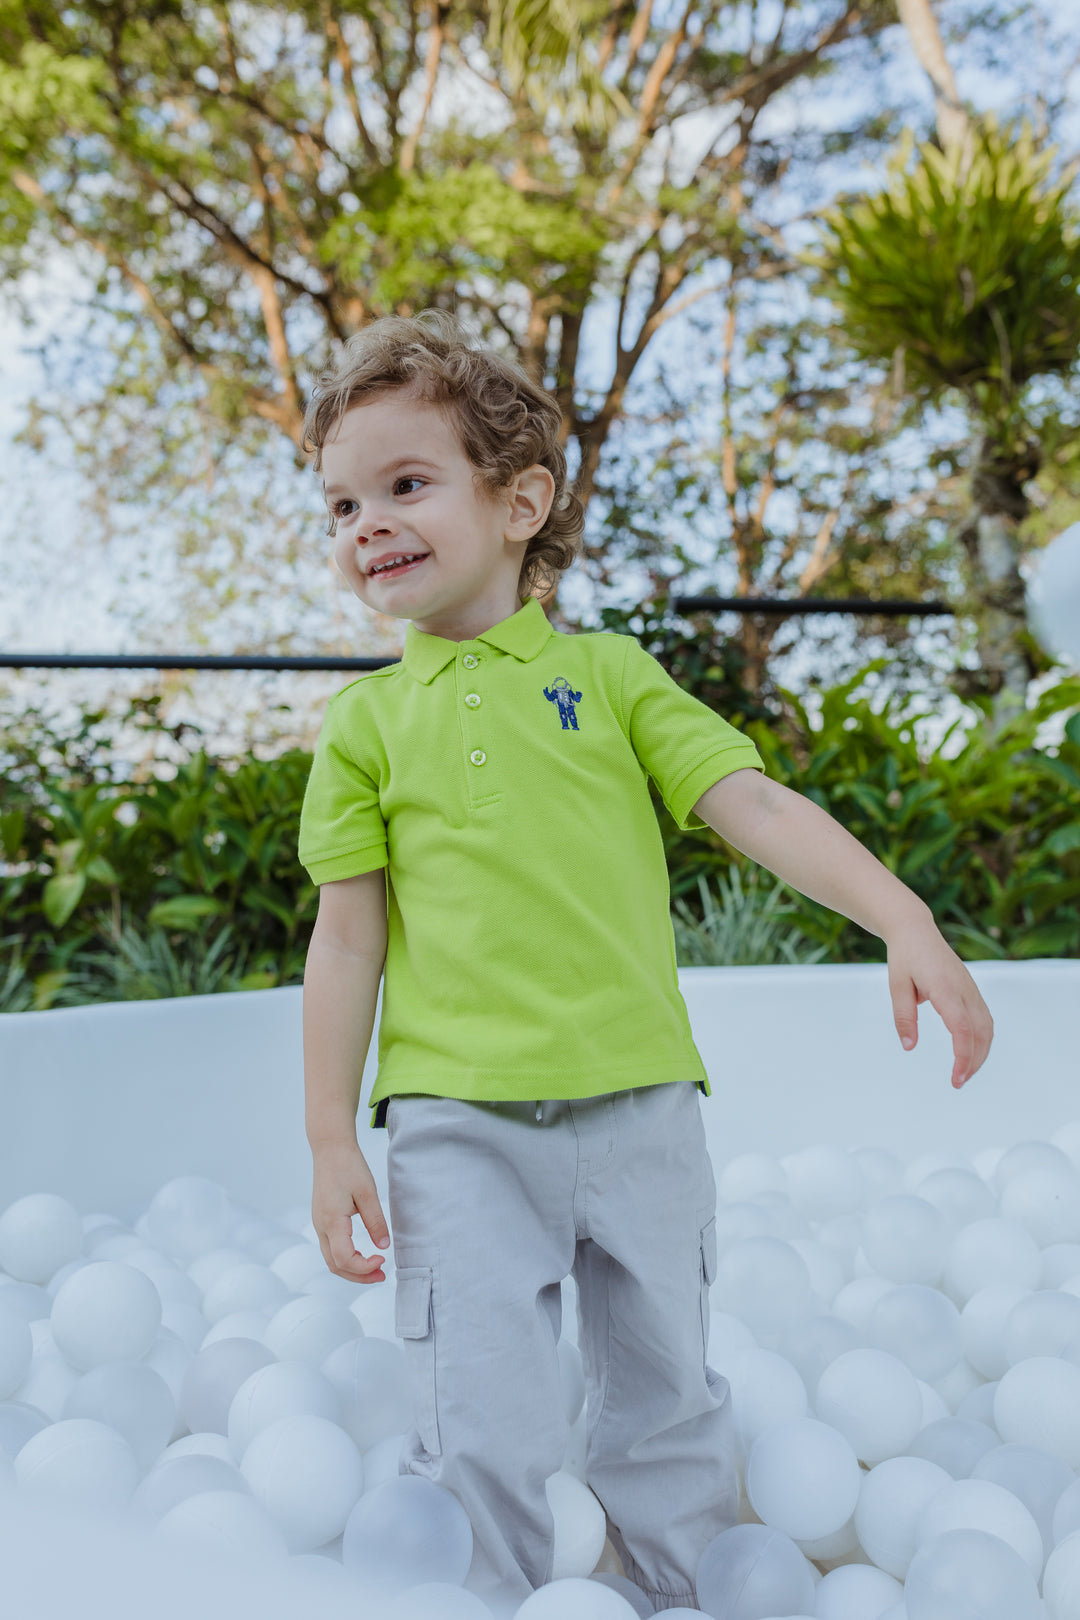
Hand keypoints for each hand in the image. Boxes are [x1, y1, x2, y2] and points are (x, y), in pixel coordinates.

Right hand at [311, 1142, 391, 1283]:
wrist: (330, 1148)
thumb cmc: (349, 1166)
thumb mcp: (367, 1192)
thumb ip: (376, 1221)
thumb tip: (384, 1247)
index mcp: (332, 1220)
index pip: (344, 1259)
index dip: (364, 1268)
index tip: (383, 1260)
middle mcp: (321, 1226)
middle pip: (335, 1265)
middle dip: (359, 1276)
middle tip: (382, 1276)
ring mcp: (319, 1224)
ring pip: (331, 1259)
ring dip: (352, 1269)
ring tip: (375, 1268)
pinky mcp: (322, 1220)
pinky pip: (330, 1248)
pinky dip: (346, 1259)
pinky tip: (362, 1256)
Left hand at [886, 917, 993, 1089]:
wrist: (916, 930)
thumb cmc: (904, 957)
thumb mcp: (897, 986)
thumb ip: (904, 1017)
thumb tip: (910, 1047)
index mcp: (945, 988)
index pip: (962, 1028)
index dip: (963, 1056)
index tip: (956, 1078)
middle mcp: (964, 989)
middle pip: (981, 1032)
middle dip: (974, 1061)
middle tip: (958, 1082)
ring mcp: (972, 989)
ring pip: (987, 1027)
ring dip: (980, 1053)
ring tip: (964, 1073)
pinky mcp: (972, 990)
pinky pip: (984, 1019)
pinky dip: (982, 1039)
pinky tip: (971, 1053)